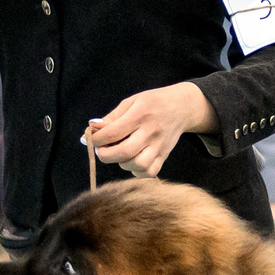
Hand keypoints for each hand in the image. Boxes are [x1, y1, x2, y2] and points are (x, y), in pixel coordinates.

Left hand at [85, 83, 212, 178]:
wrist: (182, 107)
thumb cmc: (153, 102)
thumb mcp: (131, 101)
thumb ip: (112, 117)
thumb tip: (91, 128)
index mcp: (140, 114)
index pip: (113, 132)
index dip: (96, 139)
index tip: (91, 139)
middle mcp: (151, 132)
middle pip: (124, 152)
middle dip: (105, 154)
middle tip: (101, 149)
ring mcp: (159, 146)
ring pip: (137, 165)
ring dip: (122, 163)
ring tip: (120, 154)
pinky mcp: (164, 156)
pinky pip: (149, 172)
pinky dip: (137, 171)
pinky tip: (132, 161)